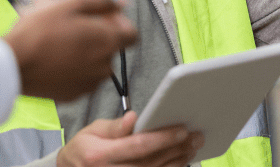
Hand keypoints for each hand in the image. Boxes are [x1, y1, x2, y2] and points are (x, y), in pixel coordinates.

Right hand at [2, 0, 138, 101]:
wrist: (13, 64)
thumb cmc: (39, 31)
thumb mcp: (72, 4)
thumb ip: (103, 1)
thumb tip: (122, 2)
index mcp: (108, 43)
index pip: (132, 34)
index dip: (118, 22)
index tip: (101, 16)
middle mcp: (104, 66)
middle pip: (109, 46)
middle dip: (94, 31)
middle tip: (69, 22)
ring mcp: (89, 84)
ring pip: (94, 61)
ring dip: (82, 48)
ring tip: (56, 36)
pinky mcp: (73, 94)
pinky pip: (80, 76)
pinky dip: (72, 65)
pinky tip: (53, 55)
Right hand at [57, 112, 203, 166]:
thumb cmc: (83, 149)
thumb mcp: (92, 131)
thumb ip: (115, 127)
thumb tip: (133, 118)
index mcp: (100, 155)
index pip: (138, 146)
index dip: (162, 139)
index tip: (182, 130)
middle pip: (152, 162)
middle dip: (177, 149)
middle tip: (197, 136)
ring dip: (178, 161)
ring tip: (193, 147)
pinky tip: (181, 162)